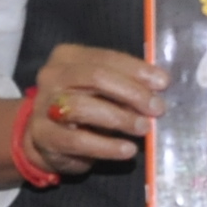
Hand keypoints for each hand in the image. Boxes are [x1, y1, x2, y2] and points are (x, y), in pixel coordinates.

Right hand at [23, 44, 168, 176]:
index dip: (137, 70)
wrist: (47, 138)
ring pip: (83, 107)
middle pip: (95, 78)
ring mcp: (43, 106)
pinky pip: (77, 141)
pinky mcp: (43, 135)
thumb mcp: (103, 90)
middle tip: (157, 108)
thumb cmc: (84, 107)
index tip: (163, 83)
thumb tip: (158, 88)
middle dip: (131, 92)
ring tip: (144, 128)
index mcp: (67, 57)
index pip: (106, 58)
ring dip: (120, 118)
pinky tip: (127, 149)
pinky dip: (106, 146)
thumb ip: (125, 84)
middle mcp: (52, 77)